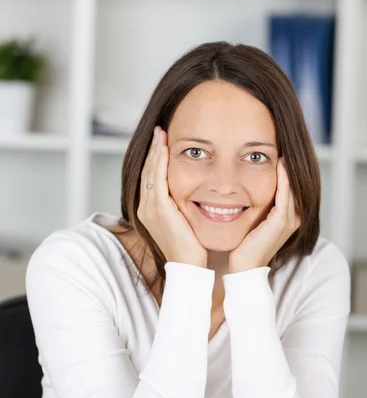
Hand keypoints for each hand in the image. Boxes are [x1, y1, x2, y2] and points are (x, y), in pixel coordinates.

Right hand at [137, 126, 207, 267]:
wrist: (189, 266)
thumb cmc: (191, 245)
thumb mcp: (183, 220)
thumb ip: (181, 204)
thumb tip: (190, 190)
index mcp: (150, 210)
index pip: (150, 177)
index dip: (155, 158)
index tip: (162, 141)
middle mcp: (145, 208)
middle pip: (147, 170)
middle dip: (153, 149)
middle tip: (159, 131)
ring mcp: (149, 208)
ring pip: (150, 172)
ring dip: (156, 151)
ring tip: (161, 134)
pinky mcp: (159, 209)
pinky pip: (157, 180)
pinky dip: (160, 163)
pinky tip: (165, 149)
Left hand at [228, 158, 300, 272]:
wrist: (243, 267)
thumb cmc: (244, 245)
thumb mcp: (253, 220)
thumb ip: (257, 204)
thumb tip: (245, 187)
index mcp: (288, 217)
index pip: (292, 188)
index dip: (288, 170)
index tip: (280, 152)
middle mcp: (293, 218)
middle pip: (296, 186)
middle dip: (291, 166)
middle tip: (285, 146)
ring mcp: (289, 220)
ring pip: (293, 187)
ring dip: (289, 169)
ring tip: (284, 150)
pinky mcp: (281, 222)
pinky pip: (285, 194)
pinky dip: (284, 178)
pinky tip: (280, 164)